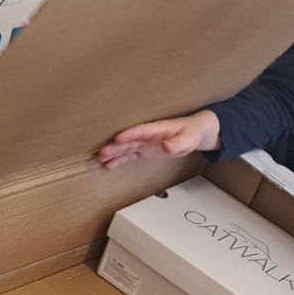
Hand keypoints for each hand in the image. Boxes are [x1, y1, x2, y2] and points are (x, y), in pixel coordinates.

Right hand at [96, 110, 219, 168]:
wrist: (194, 133)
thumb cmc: (191, 133)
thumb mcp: (188, 139)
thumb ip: (177, 143)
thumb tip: (166, 147)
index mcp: (156, 129)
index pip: (141, 131)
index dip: (129, 134)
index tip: (117, 139)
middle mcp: (146, 135)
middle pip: (128, 140)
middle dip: (115, 146)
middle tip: (102, 152)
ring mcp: (144, 143)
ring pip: (125, 148)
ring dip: (113, 154)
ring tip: (99, 159)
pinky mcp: (143, 151)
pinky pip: (129, 155)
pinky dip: (118, 160)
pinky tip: (107, 165)